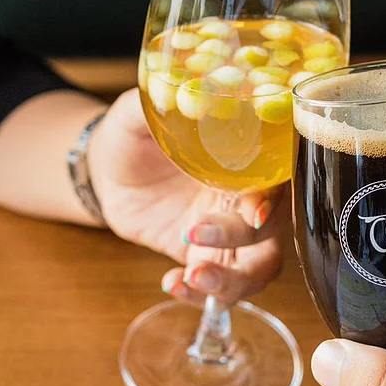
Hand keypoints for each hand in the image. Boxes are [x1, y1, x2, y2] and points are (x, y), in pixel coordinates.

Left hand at [88, 90, 285, 303]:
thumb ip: (158, 104)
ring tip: (191, 277)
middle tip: (196, 234)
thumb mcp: (137, 114)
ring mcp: (228, 235)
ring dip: (232, 282)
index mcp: (244, 161)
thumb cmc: (131, 135)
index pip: (279, 180)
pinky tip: (172, 283)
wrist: (106, 172)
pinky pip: (219, 288)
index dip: (274, 198)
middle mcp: (244, 199)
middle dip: (243, 240)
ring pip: (259, 269)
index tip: (251, 209)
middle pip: (273, 231)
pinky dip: (201, 296)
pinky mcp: (204, 260)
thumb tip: (170, 90)